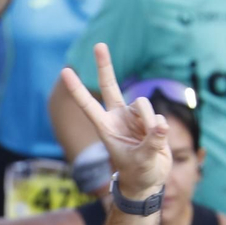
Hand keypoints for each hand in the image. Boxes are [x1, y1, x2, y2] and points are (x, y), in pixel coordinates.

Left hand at [59, 43, 171, 195]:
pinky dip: (161, 129)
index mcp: (106, 128)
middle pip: (110, 86)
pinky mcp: (150, 119)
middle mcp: (118, 118)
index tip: (65, 71)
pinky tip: (158, 140)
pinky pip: (158, 117)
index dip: (78, 89)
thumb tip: (160, 125)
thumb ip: (151, 143)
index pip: (88, 105)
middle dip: (105, 65)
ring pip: (144, 105)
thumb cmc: (138, 173)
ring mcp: (134, 116)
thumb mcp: (142, 162)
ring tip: (151, 143)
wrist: (149, 180)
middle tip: (98, 44)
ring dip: (150, 122)